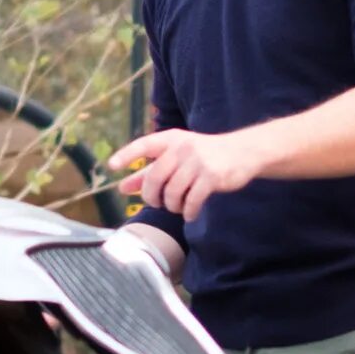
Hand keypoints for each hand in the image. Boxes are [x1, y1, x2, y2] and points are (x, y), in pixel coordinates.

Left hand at [108, 127, 260, 221]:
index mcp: (171, 139)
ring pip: (172, 193)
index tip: (112, 166)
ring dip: (172, 206)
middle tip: (158, 203)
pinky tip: (191, 213)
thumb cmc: (204, 156)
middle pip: (155, 178)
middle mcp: (183, 148)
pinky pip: (192, 201)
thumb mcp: (176, 158)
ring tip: (178, 207)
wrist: (242, 152)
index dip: (127, 155)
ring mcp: (198, 162)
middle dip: (152, 196)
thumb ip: (150, 171)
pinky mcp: (212, 177)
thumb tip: (122, 187)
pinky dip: (189, 212)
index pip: (144, 145)